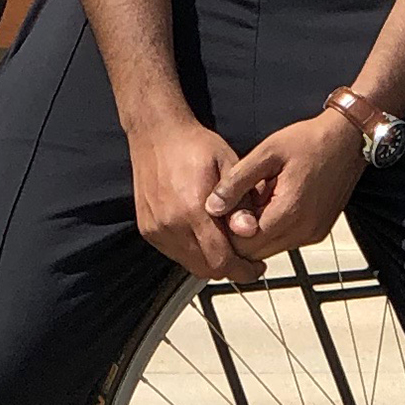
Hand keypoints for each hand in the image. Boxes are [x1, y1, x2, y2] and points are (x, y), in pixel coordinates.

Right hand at [128, 116, 256, 282]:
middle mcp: (170, 224)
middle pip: (206, 269)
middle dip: (229, 268)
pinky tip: (203, 235)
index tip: (257, 268)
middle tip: (246, 259)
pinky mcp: (147, 229)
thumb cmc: (195, 146)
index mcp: (192, 209)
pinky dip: (192, 252)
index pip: (221, 260)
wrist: (157, 133)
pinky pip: (175, 254)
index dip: (243, 270)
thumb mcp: (229, 166)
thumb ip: (240, 202)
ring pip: (190, 265)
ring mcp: (155, 229)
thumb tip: (249, 231)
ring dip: (210, 261)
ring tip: (226, 244)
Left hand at [208, 110, 368, 263]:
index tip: (223, 209)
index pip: (244, 243)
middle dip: (240, 234)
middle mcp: (304, 230)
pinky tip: (274, 203)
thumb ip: (237, 182)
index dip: (227, 230)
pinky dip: (274, 229)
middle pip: (256, 253)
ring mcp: (313, 234)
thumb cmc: (310, 141)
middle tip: (236, 204)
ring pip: (270, 250)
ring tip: (258, 200)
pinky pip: (286, 242)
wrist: (348, 140)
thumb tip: (212, 206)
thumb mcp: (267, 153)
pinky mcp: (318, 232)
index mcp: (290, 211)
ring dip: (257, 232)